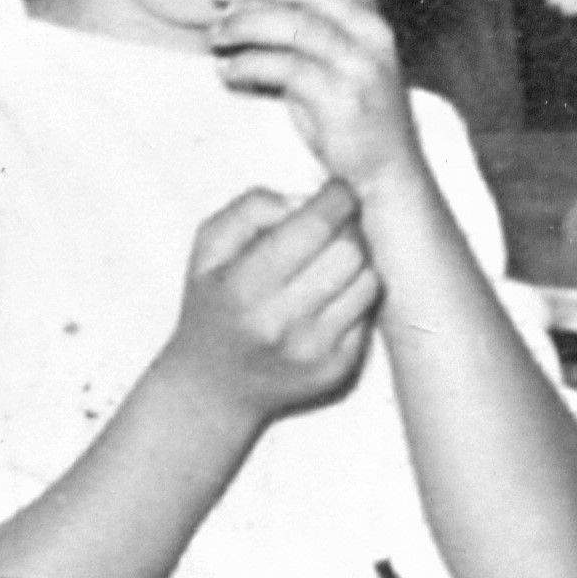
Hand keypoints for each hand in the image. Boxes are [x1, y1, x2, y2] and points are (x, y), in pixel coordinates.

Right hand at [160, 179, 378, 427]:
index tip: (338, 190)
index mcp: (244, 286)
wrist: (214, 386)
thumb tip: (305, 200)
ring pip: (368, 281)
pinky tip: (333, 293)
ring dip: (358, 261)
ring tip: (334, 258)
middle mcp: (281, 322)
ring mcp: (314, 351)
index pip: (313, 228)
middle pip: (350, 252)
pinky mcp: (338, 369)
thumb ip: (250, 210)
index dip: (336, 199)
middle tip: (336, 224)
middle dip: (349, 228)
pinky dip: (357, 295)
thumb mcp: (207, 249)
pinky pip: (369, 314)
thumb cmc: (212, 306)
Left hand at [200, 0, 421, 197]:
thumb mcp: (318, 52)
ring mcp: (362, 62)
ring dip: (246, 24)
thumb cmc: (338, 105)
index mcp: (362, 9)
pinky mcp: (347, 97)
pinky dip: (252, 65)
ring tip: (215, 35)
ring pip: (297, 25)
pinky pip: (291, 70)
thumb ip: (286, 16)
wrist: (380, 168)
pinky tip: (227, 71)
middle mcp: (370, 28)